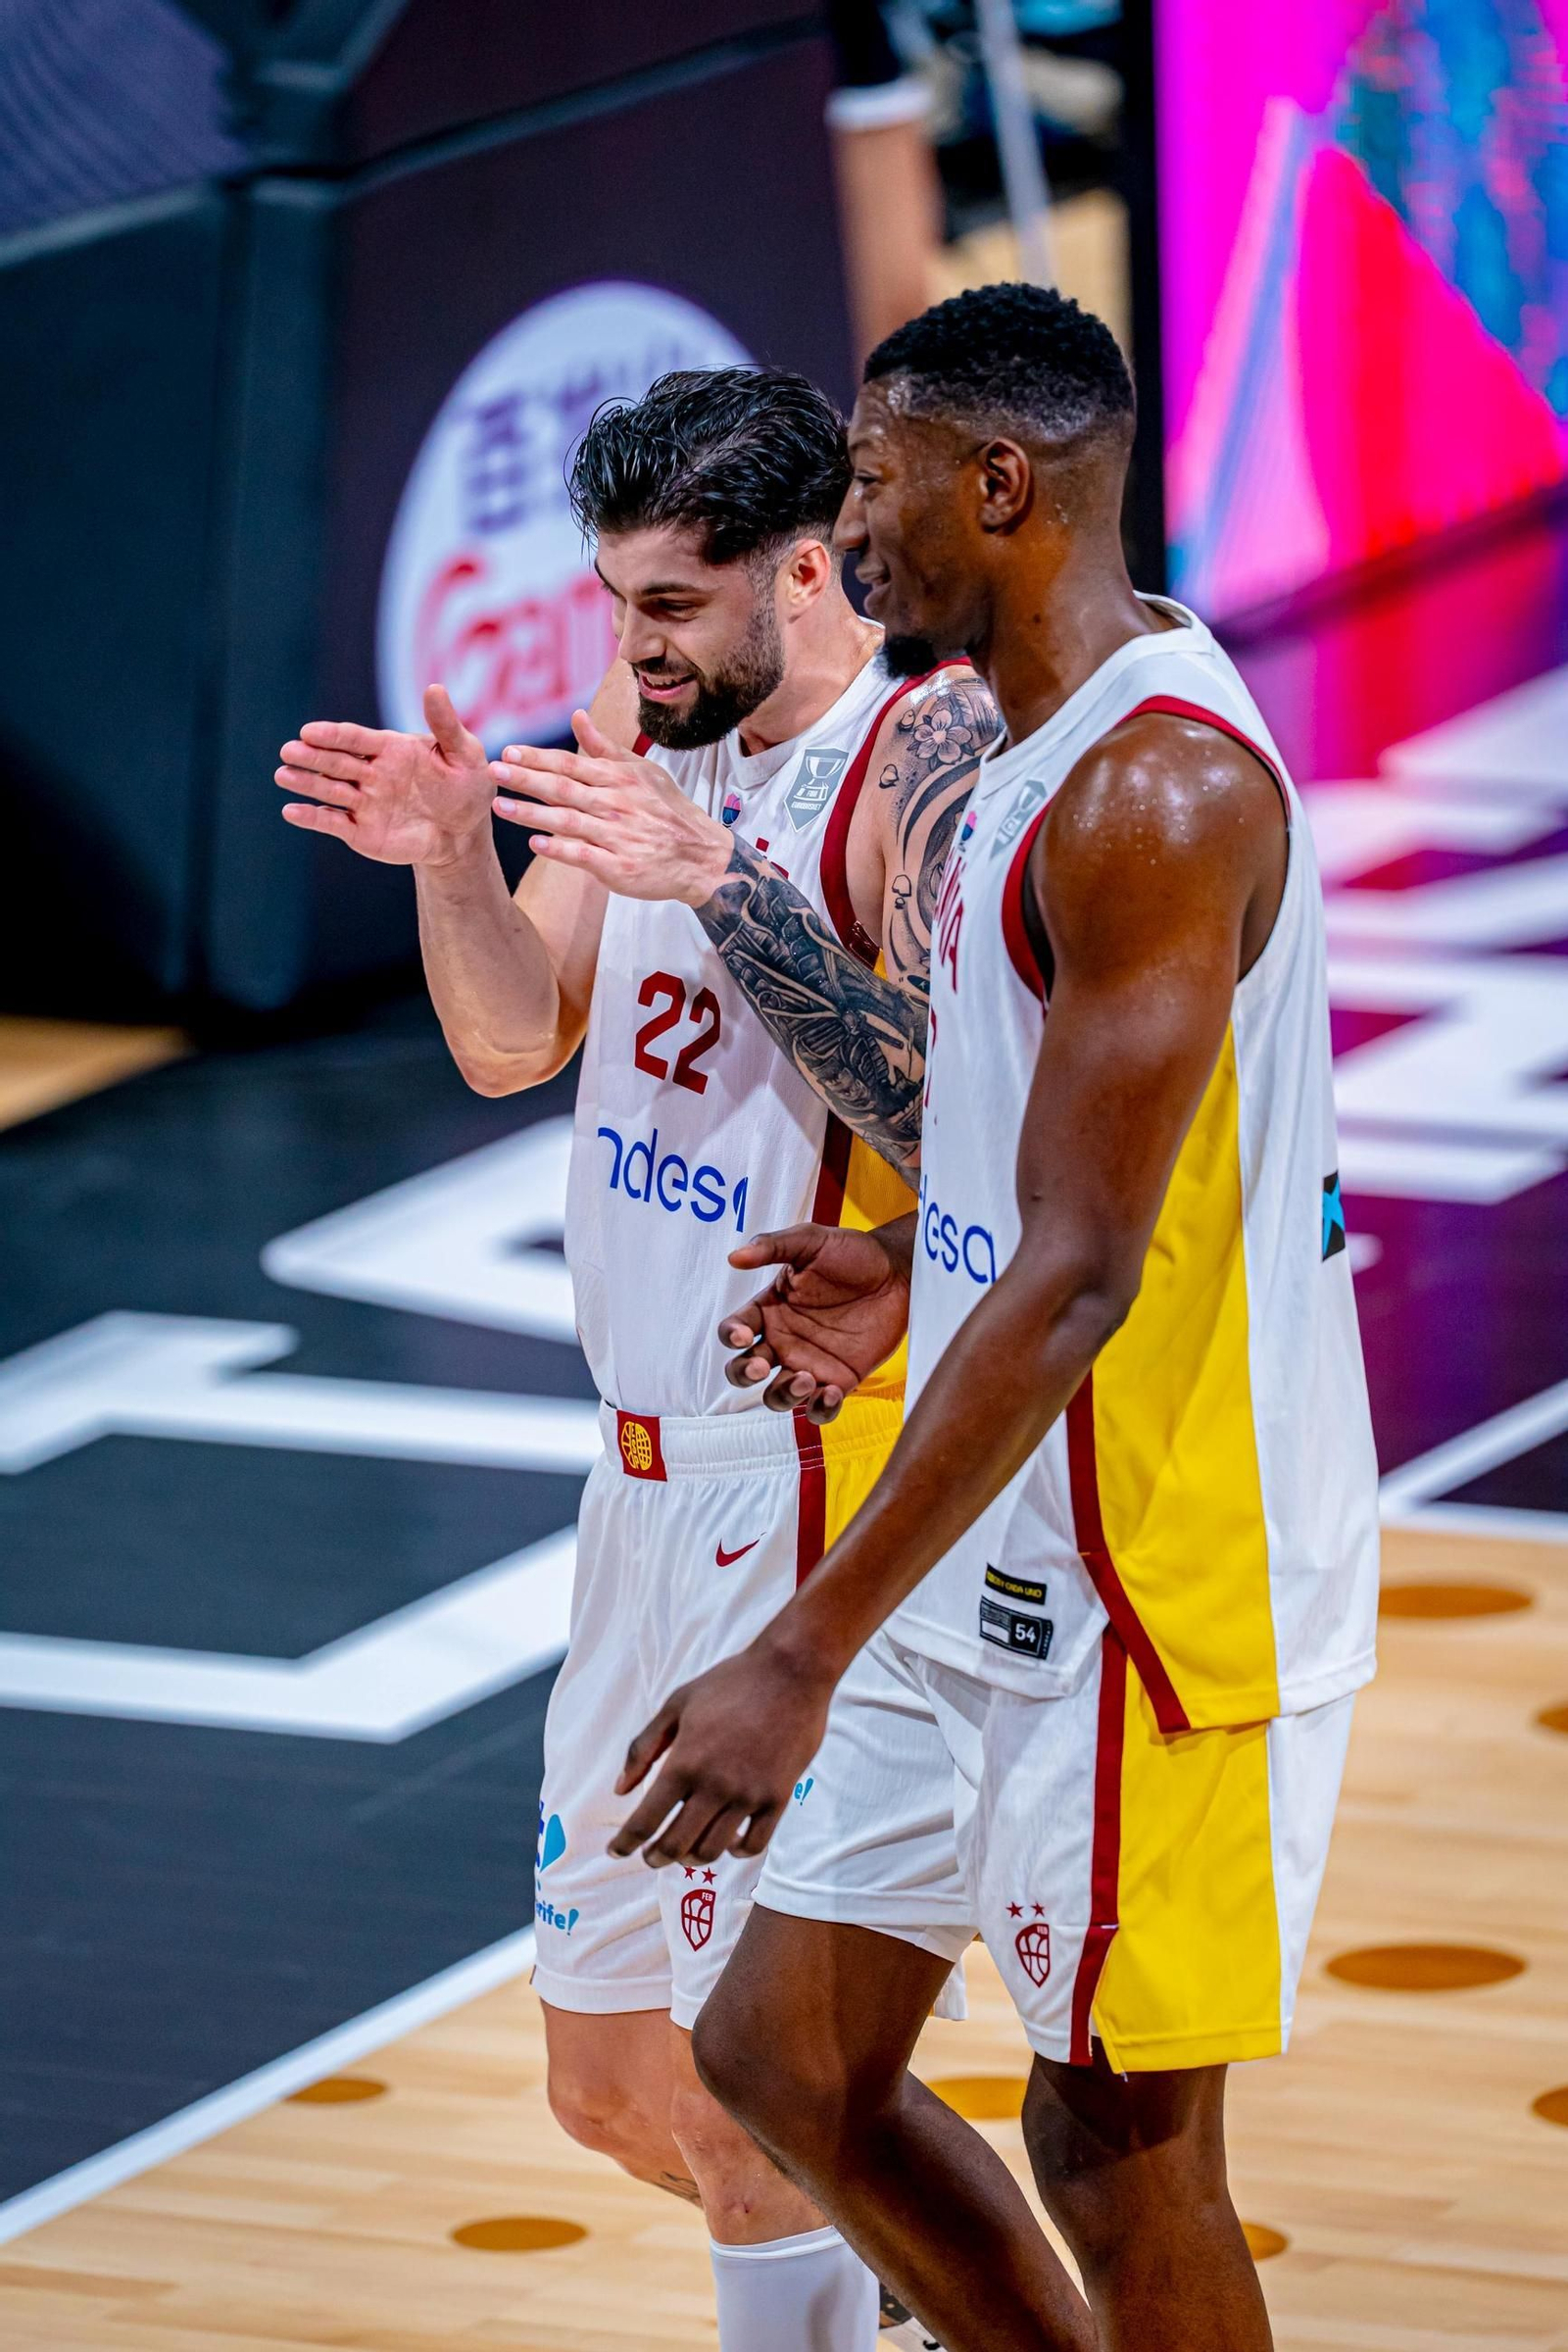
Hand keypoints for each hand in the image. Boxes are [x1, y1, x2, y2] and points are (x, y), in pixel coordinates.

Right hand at [277, 685, 492, 866]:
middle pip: (335, 762)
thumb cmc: (467, 788)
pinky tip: (291, 811)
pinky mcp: (360, 830)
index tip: (310, 732)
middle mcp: (371, 773)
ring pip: (329, 790)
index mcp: (390, 749)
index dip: (333, 735)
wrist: (464, 833)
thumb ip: (446, 725)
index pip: (356, 738)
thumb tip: (434, 687)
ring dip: (305, 782)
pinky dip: (311, 817)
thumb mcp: (465, 754)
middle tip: (289, 751)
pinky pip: (332, 822)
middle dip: (311, 756)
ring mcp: (363, 802)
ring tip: (283, 775)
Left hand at [493, 711, 734, 905]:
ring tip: (500, 808)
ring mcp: (618, 835)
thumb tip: (576, 717)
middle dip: (525, 779)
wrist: (701, 857)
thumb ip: (605, 747)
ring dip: (532, 814)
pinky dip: (559, 849)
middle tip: (493, 772)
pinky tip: (535, 844)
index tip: (508, 752)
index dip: (537, 758)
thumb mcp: (643, 771)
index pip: (571, 763)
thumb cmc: (668, 812)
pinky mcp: (620, 866)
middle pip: (563, 788)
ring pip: (567, 820)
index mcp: (619, 778)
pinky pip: (584, 855)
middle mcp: (616, 803)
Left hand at [609, 1631, 832, 1866]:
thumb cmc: (731, 1682)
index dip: (625, 1844)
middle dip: (656, 1857)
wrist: (791, 1671)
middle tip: (650, 1856)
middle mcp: (715, 1785)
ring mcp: (749, 1795)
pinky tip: (727, 1841)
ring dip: (692, 1858)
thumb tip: (620, 1790)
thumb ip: (644, 1748)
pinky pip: (754, 1845)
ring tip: (686, 1850)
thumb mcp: (677, 1704)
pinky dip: (735, 1852)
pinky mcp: (778, 1797)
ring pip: (712, 1851)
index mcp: (684, 1762)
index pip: (646, 1820)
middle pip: (676, 1845)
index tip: (615, 1852)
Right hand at [720, 1221, 912, 1422]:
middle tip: (761, 1366)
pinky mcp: (839, 1380)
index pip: (734, 1329)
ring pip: (777, 1396)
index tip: (743, 1335)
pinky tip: (831, 1391)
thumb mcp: (811, 1241)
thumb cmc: (852, 1253)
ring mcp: (809, 1363)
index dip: (731, 1336)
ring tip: (804, 1378)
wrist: (898, 1272)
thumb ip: (773, 1247)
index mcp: (770, 1310)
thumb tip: (734, 1257)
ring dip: (782, 1395)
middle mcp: (782, 1341)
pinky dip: (819, 1408)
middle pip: (743, 1371)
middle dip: (744, 1374)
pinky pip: (819, 1408)